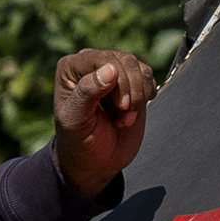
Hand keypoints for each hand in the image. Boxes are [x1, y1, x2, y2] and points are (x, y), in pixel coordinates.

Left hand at [49, 45, 155, 201]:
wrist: (95, 161)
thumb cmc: (78, 141)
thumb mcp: (75, 121)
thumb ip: (87, 93)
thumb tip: (110, 69)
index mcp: (71, 68)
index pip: (102, 59)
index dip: (117, 79)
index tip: (121, 106)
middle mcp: (91, 64)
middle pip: (124, 62)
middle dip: (130, 91)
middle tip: (124, 116)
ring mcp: (113, 72)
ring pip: (138, 68)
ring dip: (138, 95)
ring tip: (125, 117)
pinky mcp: (131, 82)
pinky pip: (148, 76)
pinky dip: (146, 95)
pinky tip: (132, 112)